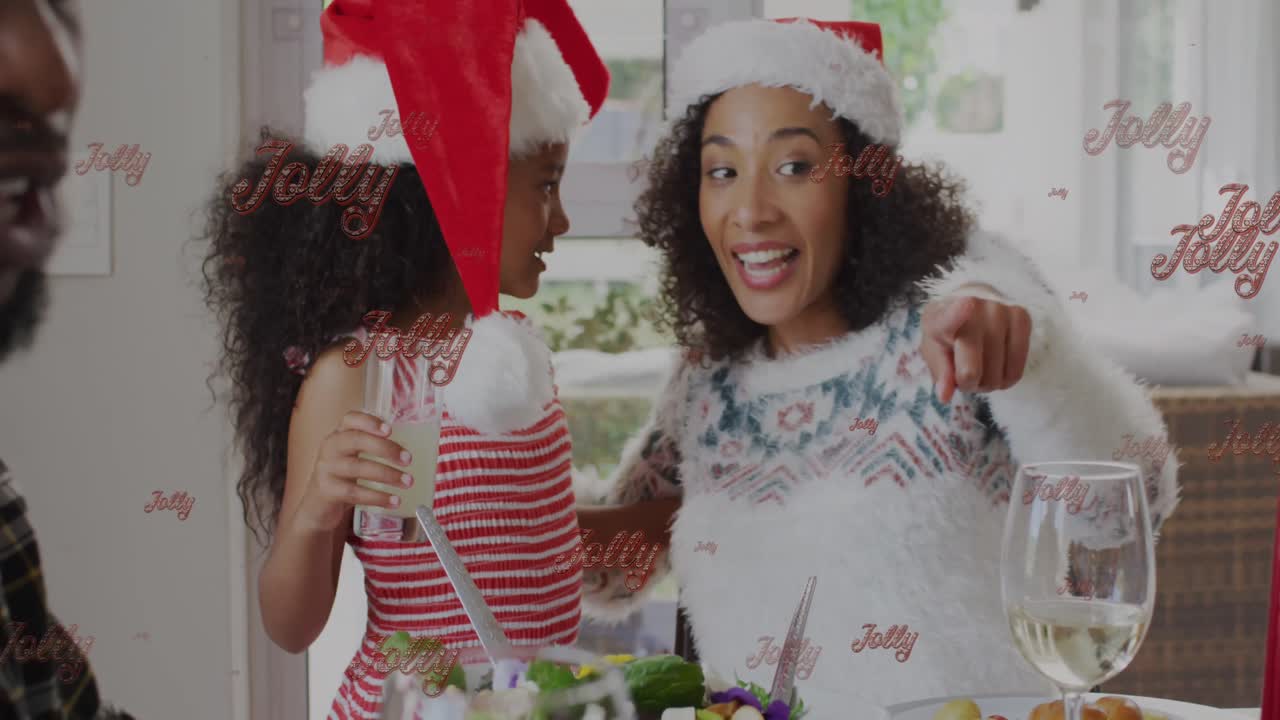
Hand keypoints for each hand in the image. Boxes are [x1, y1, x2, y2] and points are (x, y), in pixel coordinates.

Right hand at [294, 411, 412, 531]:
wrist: (319, 506)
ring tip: (408, 482)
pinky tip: (394, 501)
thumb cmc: (345, 476)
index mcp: (339, 434)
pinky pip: (355, 492)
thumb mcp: (354, 457)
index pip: (350, 419)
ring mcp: (326, 469)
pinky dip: (378, 497)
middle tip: (408, 460)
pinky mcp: (326, 490)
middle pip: (356, 440)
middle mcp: (330, 448)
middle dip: (385, 448)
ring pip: (358, 468)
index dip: (370, 422)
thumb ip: (374, 448)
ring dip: (387, 475)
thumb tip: (409, 451)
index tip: (390, 430)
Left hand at [920, 291, 1031, 403]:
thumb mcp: (935, 353)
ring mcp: (1001, 311)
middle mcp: (974, 309)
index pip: (949, 318)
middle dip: (967, 383)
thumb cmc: (948, 337)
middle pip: (972, 372)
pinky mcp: (1022, 318)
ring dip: (988, 382)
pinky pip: (1016, 372)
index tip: (968, 305)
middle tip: (964, 372)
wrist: (970, 309)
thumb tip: (945, 395)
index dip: (958, 313)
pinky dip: (1005, 379)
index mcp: (942, 317)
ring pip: (997, 376)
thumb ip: (939, 373)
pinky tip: (998, 366)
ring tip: (982, 366)